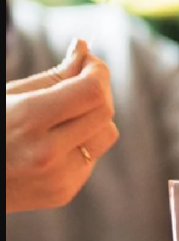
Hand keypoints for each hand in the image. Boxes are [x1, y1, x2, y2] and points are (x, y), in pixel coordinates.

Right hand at [6, 40, 118, 212]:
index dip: (98, 72)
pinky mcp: (63, 193)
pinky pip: (92, 156)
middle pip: (104, 111)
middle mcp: (46, 153)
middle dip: (98, 90)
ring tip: (62, 114)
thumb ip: (54, 76)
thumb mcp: (10, 95)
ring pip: (106, 134)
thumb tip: (85, 48)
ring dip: (93, 118)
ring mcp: (57, 178)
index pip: (92, 92)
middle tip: (80, 80)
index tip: (90, 63)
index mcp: (27, 121)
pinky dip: (81, 143)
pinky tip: (52, 142)